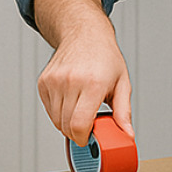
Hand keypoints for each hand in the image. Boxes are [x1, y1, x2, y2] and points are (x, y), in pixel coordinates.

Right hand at [33, 0, 134, 145]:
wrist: (84, 33)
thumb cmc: (105, 57)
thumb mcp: (122, 83)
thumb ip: (124, 111)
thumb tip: (127, 134)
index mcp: (93, 83)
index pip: (79, 124)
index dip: (83, 138)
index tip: (89, 138)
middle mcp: (71, 81)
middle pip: (66, 126)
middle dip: (77, 133)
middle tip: (89, 124)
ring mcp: (54, 81)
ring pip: (56, 120)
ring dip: (67, 123)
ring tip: (81, 109)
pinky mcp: (43, 82)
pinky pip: (49, 109)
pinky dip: (59, 111)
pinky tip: (71, 100)